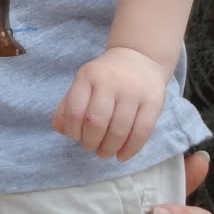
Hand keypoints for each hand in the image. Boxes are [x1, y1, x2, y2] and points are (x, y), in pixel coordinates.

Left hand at [51, 46, 166, 159]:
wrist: (139, 57)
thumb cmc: (105, 77)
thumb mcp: (83, 83)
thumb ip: (68, 106)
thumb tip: (61, 130)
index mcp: (88, 77)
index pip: (74, 111)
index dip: (73, 132)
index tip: (76, 138)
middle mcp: (110, 82)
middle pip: (96, 122)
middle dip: (91, 143)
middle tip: (92, 147)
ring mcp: (133, 91)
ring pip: (119, 130)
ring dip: (109, 149)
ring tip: (105, 152)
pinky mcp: (153, 101)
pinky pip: (142, 132)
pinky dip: (130, 150)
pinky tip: (122, 156)